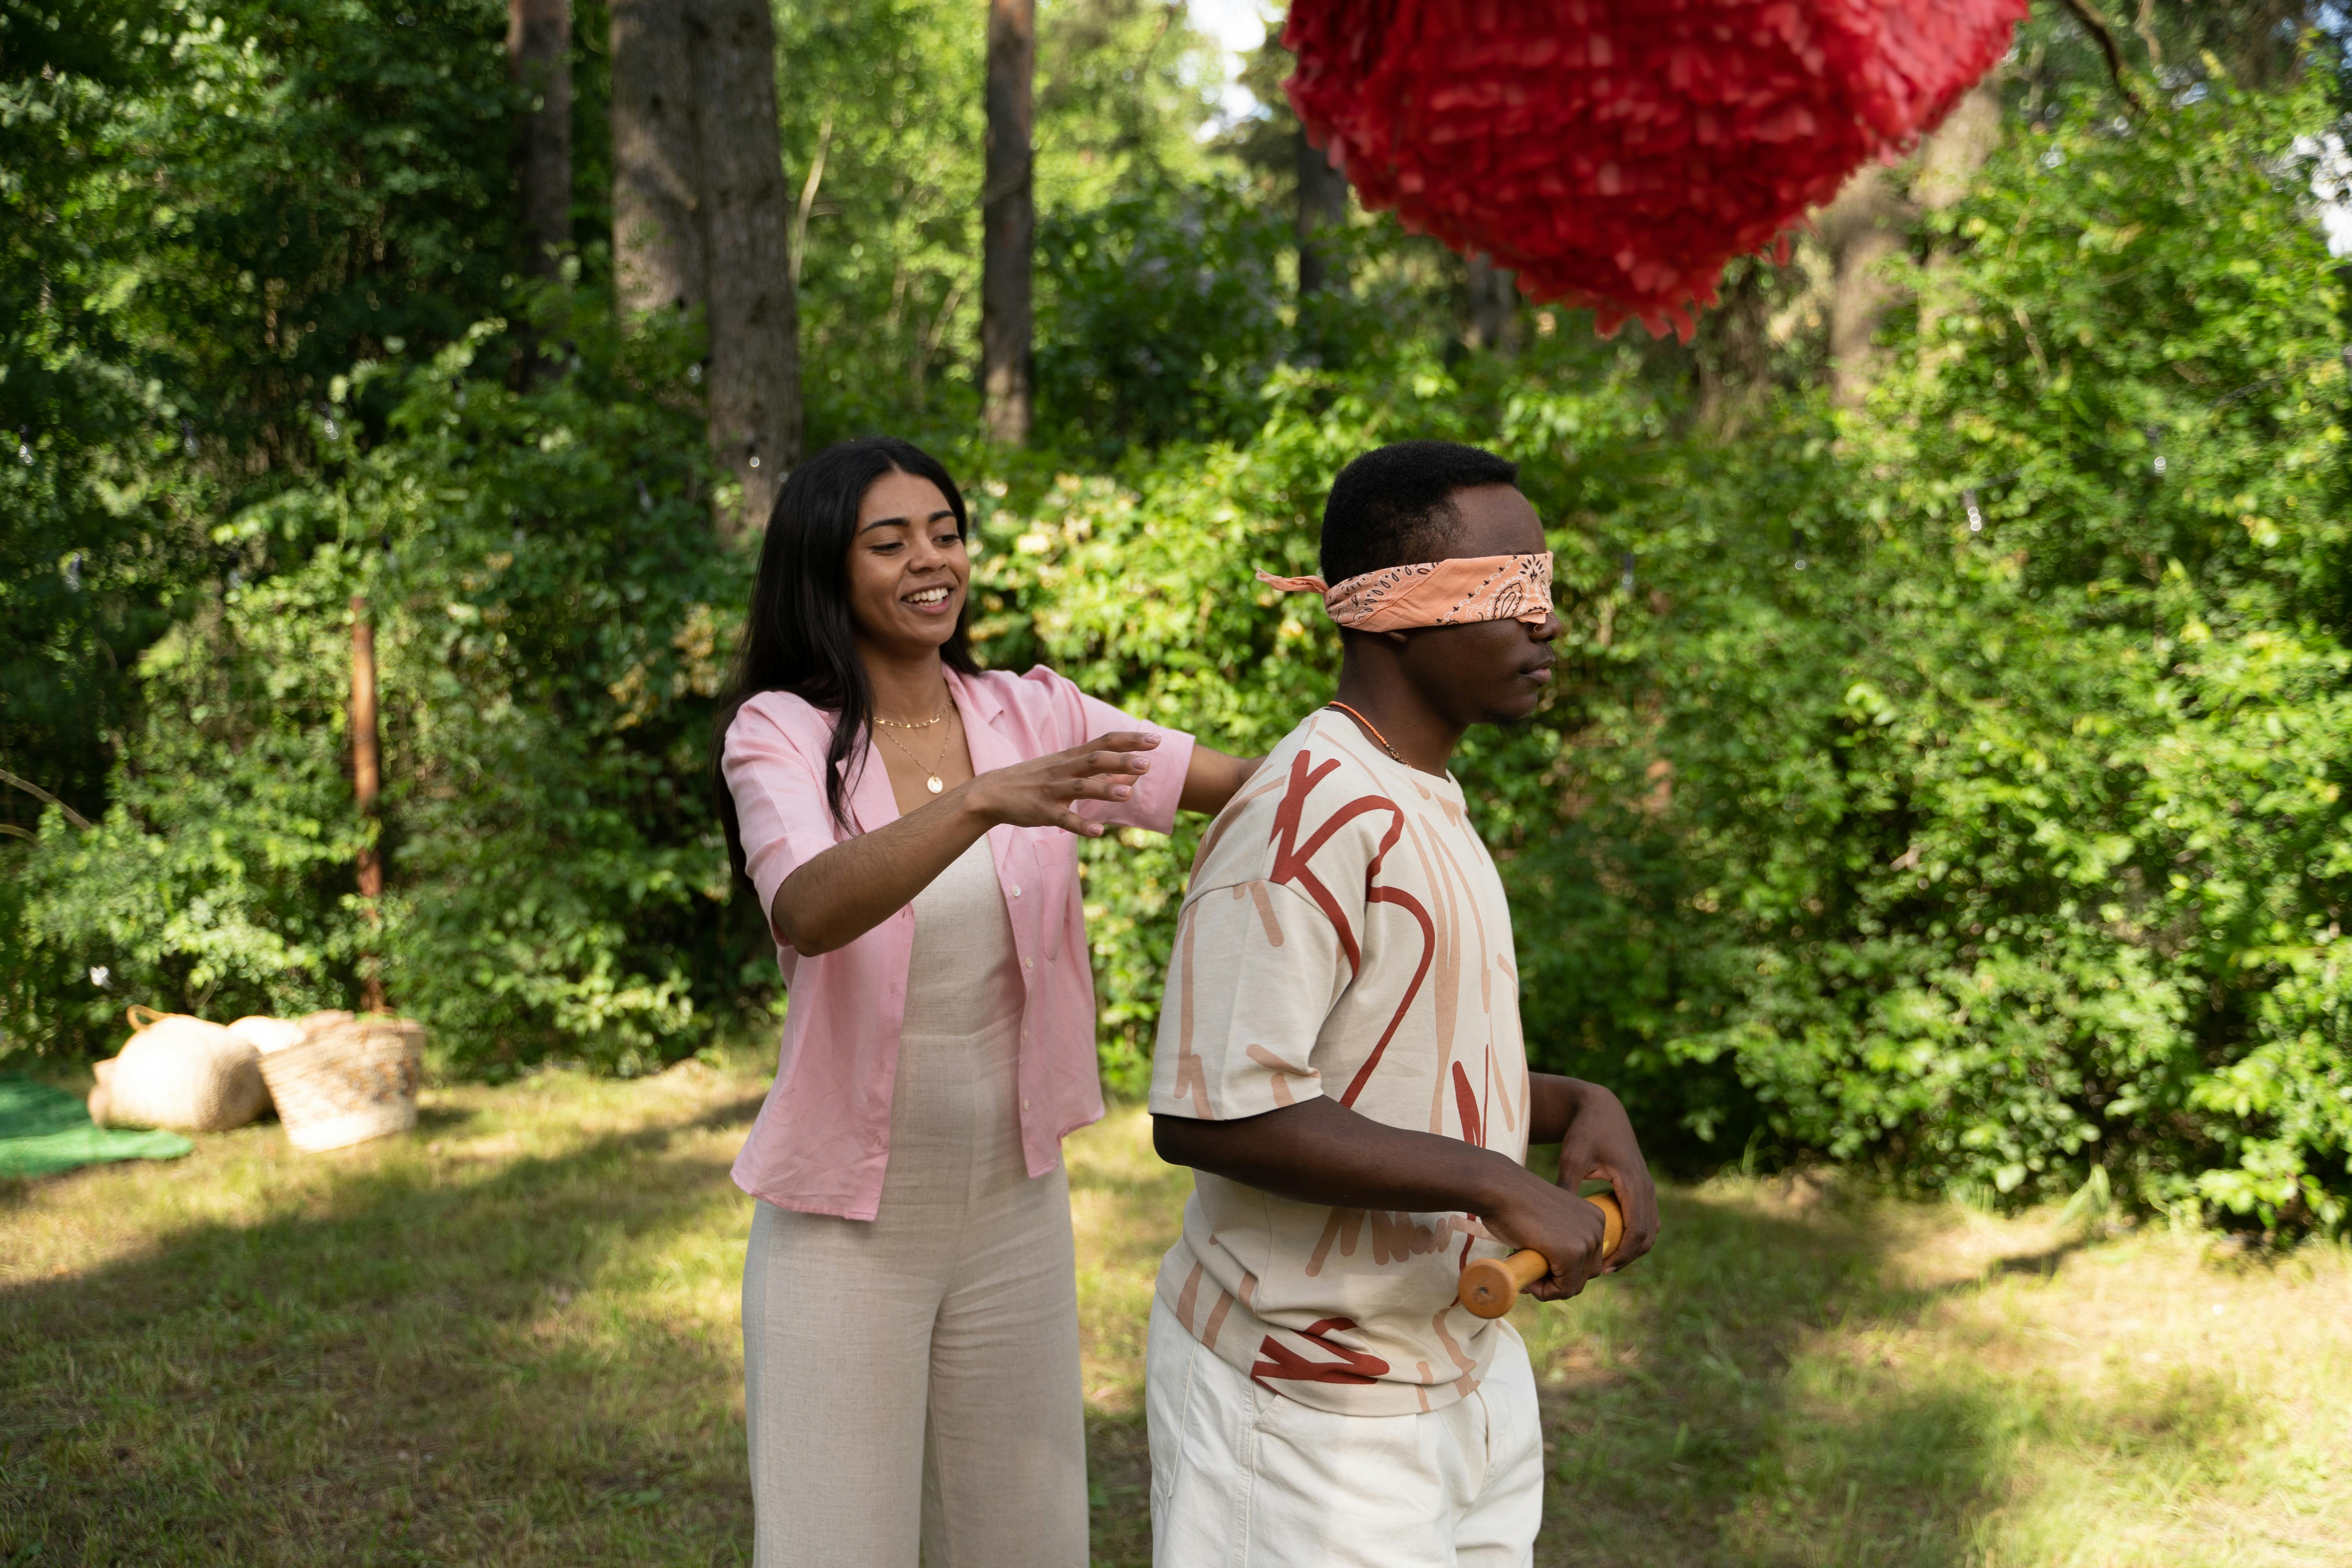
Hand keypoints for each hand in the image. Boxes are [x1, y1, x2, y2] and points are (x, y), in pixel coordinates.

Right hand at [965, 731, 1159, 837]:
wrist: (991, 793)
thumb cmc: (1035, 781)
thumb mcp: (1067, 772)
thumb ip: (1101, 775)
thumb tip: (1133, 776)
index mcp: (1071, 757)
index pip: (1104, 742)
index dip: (1130, 740)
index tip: (1156, 738)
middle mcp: (1063, 769)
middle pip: (1094, 760)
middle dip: (1121, 761)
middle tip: (1148, 764)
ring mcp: (1051, 790)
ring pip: (1080, 787)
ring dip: (1104, 789)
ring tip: (1128, 794)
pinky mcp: (1041, 812)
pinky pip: (1063, 819)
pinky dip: (1080, 825)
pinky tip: (1099, 831)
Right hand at [1486, 1175, 1611, 1301]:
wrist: (1499, 1189)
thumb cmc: (1515, 1202)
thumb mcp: (1550, 1219)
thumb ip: (1561, 1236)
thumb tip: (1558, 1269)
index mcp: (1595, 1218)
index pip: (1589, 1260)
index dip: (1564, 1270)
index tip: (1539, 1266)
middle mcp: (1596, 1228)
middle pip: (1585, 1274)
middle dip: (1558, 1281)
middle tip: (1532, 1275)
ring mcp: (1585, 1241)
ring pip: (1574, 1285)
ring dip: (1550, 1288)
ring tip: (1528, 1277)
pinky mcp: (1570, 1253)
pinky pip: (1563, 1289)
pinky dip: (1545, 1293)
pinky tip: (1528, 1281)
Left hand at [1557, 1082, 1658, 1273]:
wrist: (1601, 1109)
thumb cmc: (1584, 1132)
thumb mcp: (1572, 1159)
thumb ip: (1566, 1188)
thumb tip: (1554, 1223)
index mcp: (1632, 1183)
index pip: (1637, 1230)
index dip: (1624, 1254)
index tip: (1603, 1268)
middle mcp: (1645, 1187)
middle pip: (1648, 1235)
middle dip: (1629, 1256)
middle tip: (1602, 1270)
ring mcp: (1646, 1186)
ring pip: (1650, 1228)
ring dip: (1633, 1247)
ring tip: (1606, 1260)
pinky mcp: (1642, 1185)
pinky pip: (1646, 1217)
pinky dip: (1635, 1234)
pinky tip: (1612, 1240)